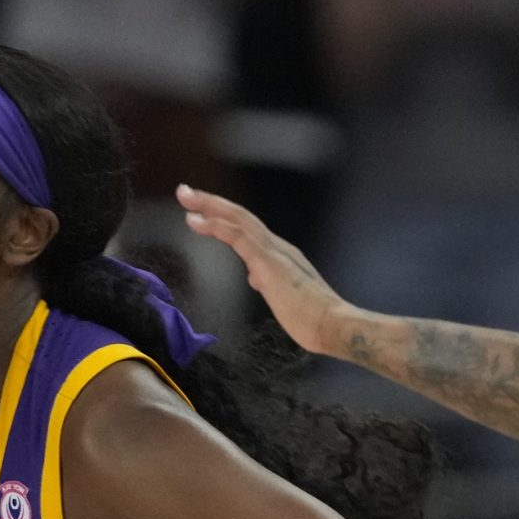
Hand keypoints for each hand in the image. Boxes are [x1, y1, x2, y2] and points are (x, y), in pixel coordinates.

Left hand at [177, 184, 350, 357]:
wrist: (332, 325)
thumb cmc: (313, 319)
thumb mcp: (286, 299)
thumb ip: (270, 284)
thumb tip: (255, 278)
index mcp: (281, 255)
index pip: (248, 230)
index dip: (225, 219)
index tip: (203, 215)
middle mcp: (278, 246)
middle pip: (240, 216)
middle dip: (212, 203)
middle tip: (186, 193)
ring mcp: (273, 251)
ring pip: (237, 218)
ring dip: (209, 205)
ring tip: (185, 196)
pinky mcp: (267, 260)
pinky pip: (237, 235)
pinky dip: (215, 224)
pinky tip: (196, 220)